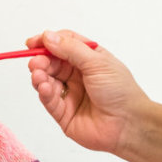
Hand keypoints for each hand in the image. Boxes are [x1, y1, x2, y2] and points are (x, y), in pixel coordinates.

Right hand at [26, 29, 152, 155]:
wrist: (129, 124)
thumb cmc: (120, 91)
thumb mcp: (97, 62)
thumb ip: (70, 49)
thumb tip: (48, 36)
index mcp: (89, 59)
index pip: (63, 45)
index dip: (48, 42)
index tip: (32, 43)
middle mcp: (78, 75)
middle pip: (52, 63)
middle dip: (41, 61)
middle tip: (35, 63)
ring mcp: (70, 94)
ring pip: (47, 81)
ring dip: (40, 76)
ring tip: (39, 76)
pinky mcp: (64, 114)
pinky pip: (49, 101)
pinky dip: (44, 92)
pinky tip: (44, 87)